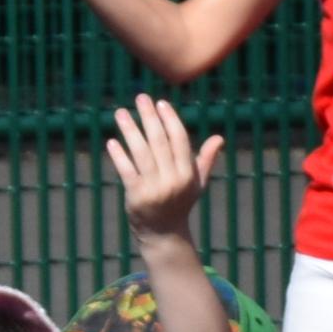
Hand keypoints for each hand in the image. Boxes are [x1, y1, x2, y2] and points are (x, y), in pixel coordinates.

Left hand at [104, 93, 217, 236]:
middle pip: (159, 142)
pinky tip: (113, 141)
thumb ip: (206, 160)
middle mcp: (173, 180)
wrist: (164, 233)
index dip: (170, 120)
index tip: (161, 103)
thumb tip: (219, 139)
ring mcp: (154, 188)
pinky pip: (126, 170)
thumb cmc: (180, 203)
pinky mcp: (136, 196)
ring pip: (140, 152)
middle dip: (149, 117)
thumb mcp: (197, 183)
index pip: (179, 140)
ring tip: (121, 113)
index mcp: (188, 174)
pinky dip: (119, 155)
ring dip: (130, 130)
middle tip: (141, 98)